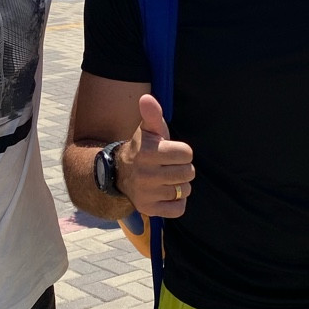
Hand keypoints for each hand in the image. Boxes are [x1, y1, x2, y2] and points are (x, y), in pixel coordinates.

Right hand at [116, 95, 194, 218]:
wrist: (120, 173)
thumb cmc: (143, 149)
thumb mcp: (147, 130)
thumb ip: (152, 114)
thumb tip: (147, 99)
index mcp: (148, 152)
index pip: (187, 153)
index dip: (182, 152)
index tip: (170, 152)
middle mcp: (146, 174)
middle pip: (188, 173)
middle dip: (182, 169)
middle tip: (169, 166)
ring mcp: (147, 194)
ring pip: (184, 191)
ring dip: (180, 185)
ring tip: (167, 179)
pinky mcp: (149, 210)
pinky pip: (178, 209)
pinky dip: (176, 202)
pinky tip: (166, 193)